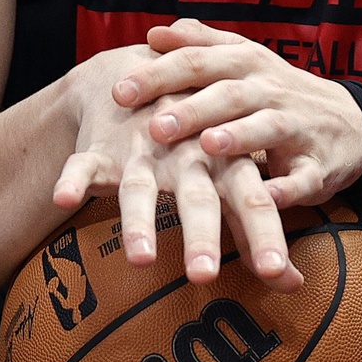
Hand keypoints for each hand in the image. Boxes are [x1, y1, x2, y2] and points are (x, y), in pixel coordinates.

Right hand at [52, 43, 301, 292]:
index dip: (264, 234)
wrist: (148, 73)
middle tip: (204, 277)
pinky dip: (73, 180)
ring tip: (140, 258)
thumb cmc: (202, 142)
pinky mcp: (102, 150)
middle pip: (197, 196)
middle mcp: (187, 156)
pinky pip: (83, 166)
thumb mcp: (233, 177)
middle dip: (201, 234)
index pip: (252, 198)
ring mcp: (142, 152)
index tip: (277, 273)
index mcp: (226, 161)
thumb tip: (298, 287)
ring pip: (139, 187)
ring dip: (140, 221)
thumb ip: (259, 231)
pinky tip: (63, 198)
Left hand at [111, 20, 361, 211]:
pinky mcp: (320, 164)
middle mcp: (270, 89)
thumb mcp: (242, 59)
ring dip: (240, 136)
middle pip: (228, 94)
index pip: (196, 62)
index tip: (118, 91)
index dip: (158, 75)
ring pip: (268, 126)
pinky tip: (268, 197)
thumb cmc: (275, 90)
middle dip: (192, 109)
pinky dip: (288, 187)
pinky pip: (304, 177)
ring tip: (209, 145)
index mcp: (245, 63)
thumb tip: (156, 32)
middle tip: (155, 126)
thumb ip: (200, 44)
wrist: (346, 121)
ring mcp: (298, 125)